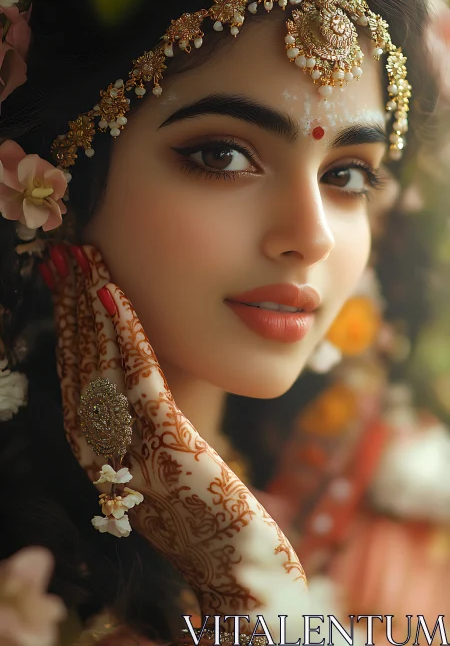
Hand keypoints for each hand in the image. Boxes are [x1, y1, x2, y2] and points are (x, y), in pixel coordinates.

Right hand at [46, 243, 307, 631]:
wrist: (239, 570)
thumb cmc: (208, 512)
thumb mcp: (167, 458)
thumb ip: (153, 416)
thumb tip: (151, 368)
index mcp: (100, 450)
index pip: (79, 369)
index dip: (72, 319)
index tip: (71, 274)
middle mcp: (102, 447)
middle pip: (81, 358)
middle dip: (73, 301)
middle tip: (67, 251)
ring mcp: (131, 446)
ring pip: (101, 359)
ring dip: (90, 304)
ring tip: (85, 258)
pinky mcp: (166, 445)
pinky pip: (138, 378)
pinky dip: (124, 332)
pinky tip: (116, 294)